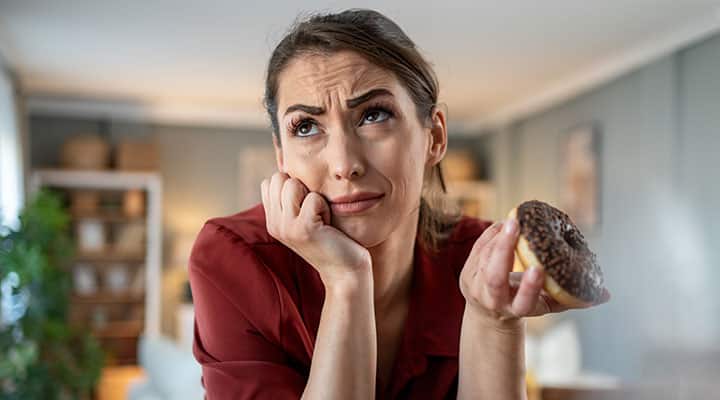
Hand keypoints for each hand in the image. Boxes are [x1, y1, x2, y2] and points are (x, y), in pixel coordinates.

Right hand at [260, 172, 371, 286]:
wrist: (345, 271)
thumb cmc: (332, 238)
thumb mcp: (305, 216)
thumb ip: (293, 198)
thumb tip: (287, 166)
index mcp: (272, 220)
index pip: (269, 181)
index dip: (292, 185)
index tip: (306, 207)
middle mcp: (274, 224)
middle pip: (278, 178)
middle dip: (302, 187)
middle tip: (314, 213)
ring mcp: (286, 227)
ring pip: (292, 184)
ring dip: (314, 196)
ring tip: (320, 217)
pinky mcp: (303, 229)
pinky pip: (314, 198)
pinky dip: (325, 207)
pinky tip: (328, 225)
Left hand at [459, 219, 610, 326]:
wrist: (488, 312)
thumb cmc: (524, 303)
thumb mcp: (546, 304)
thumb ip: (572, 297)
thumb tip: (606, 294)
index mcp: (516, 309)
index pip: (523, 301)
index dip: (530, 286)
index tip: (538, 268)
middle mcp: (493, 301)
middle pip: (495, 277)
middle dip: (504, 249)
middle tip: (514, 224)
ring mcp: (476, 288)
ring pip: (484, 259)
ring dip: (497, 237)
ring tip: (513, 220)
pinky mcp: (466, 273)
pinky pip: (477, 249)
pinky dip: (490, 235)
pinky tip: (503, 224)